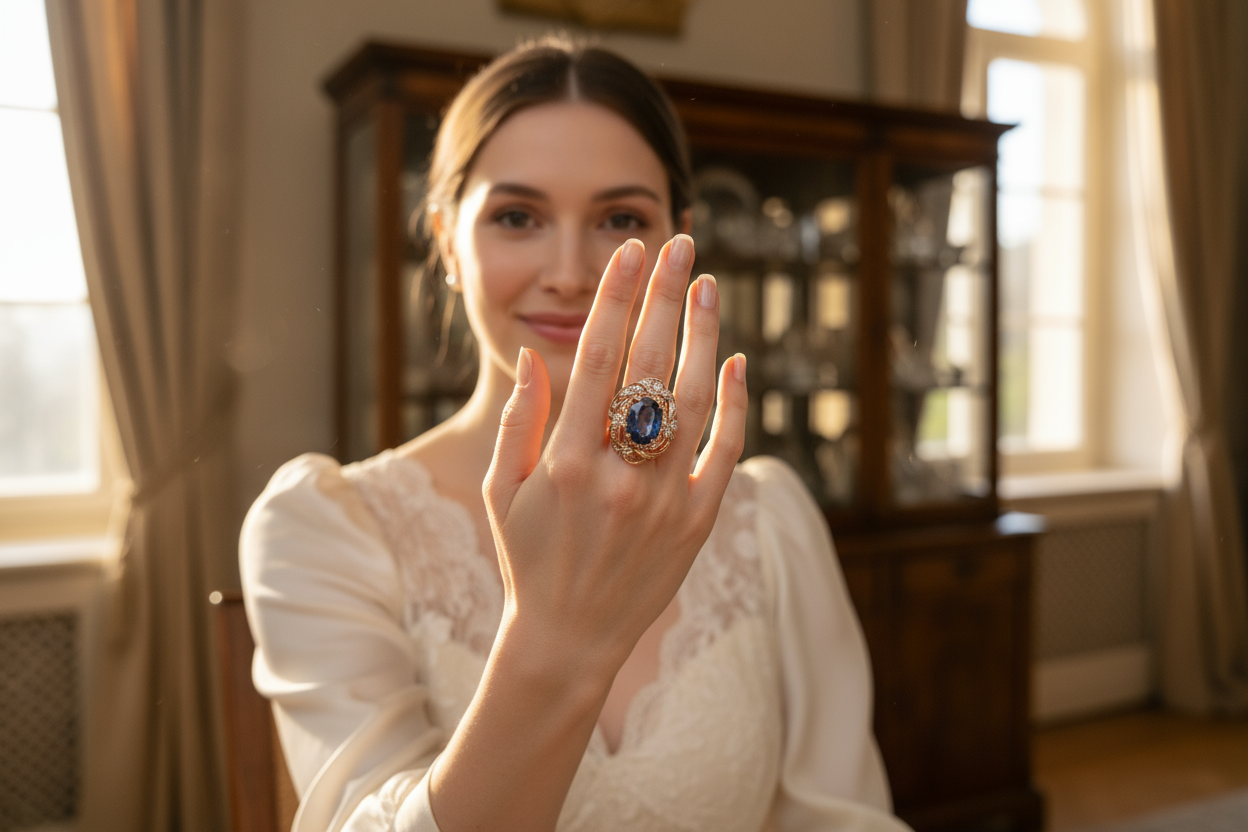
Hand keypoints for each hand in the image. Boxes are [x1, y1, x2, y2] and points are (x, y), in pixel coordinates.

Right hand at [483, 232, 747, 671]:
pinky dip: (733, 406)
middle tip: (678, 243)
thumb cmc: (529, 558)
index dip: (617, 297)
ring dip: (704, 337)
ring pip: (692, 400)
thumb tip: (540, 354)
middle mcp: (618, 477)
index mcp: (565, 463)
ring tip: (709, 285)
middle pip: (649, 365)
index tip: (631, 251)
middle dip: (665, 297)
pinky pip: (724, 453)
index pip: (598, 358)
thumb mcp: (503, 491)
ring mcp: (663, 500)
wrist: (570, 639)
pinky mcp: (696, 523)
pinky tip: (735, 362)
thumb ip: (519, 421)